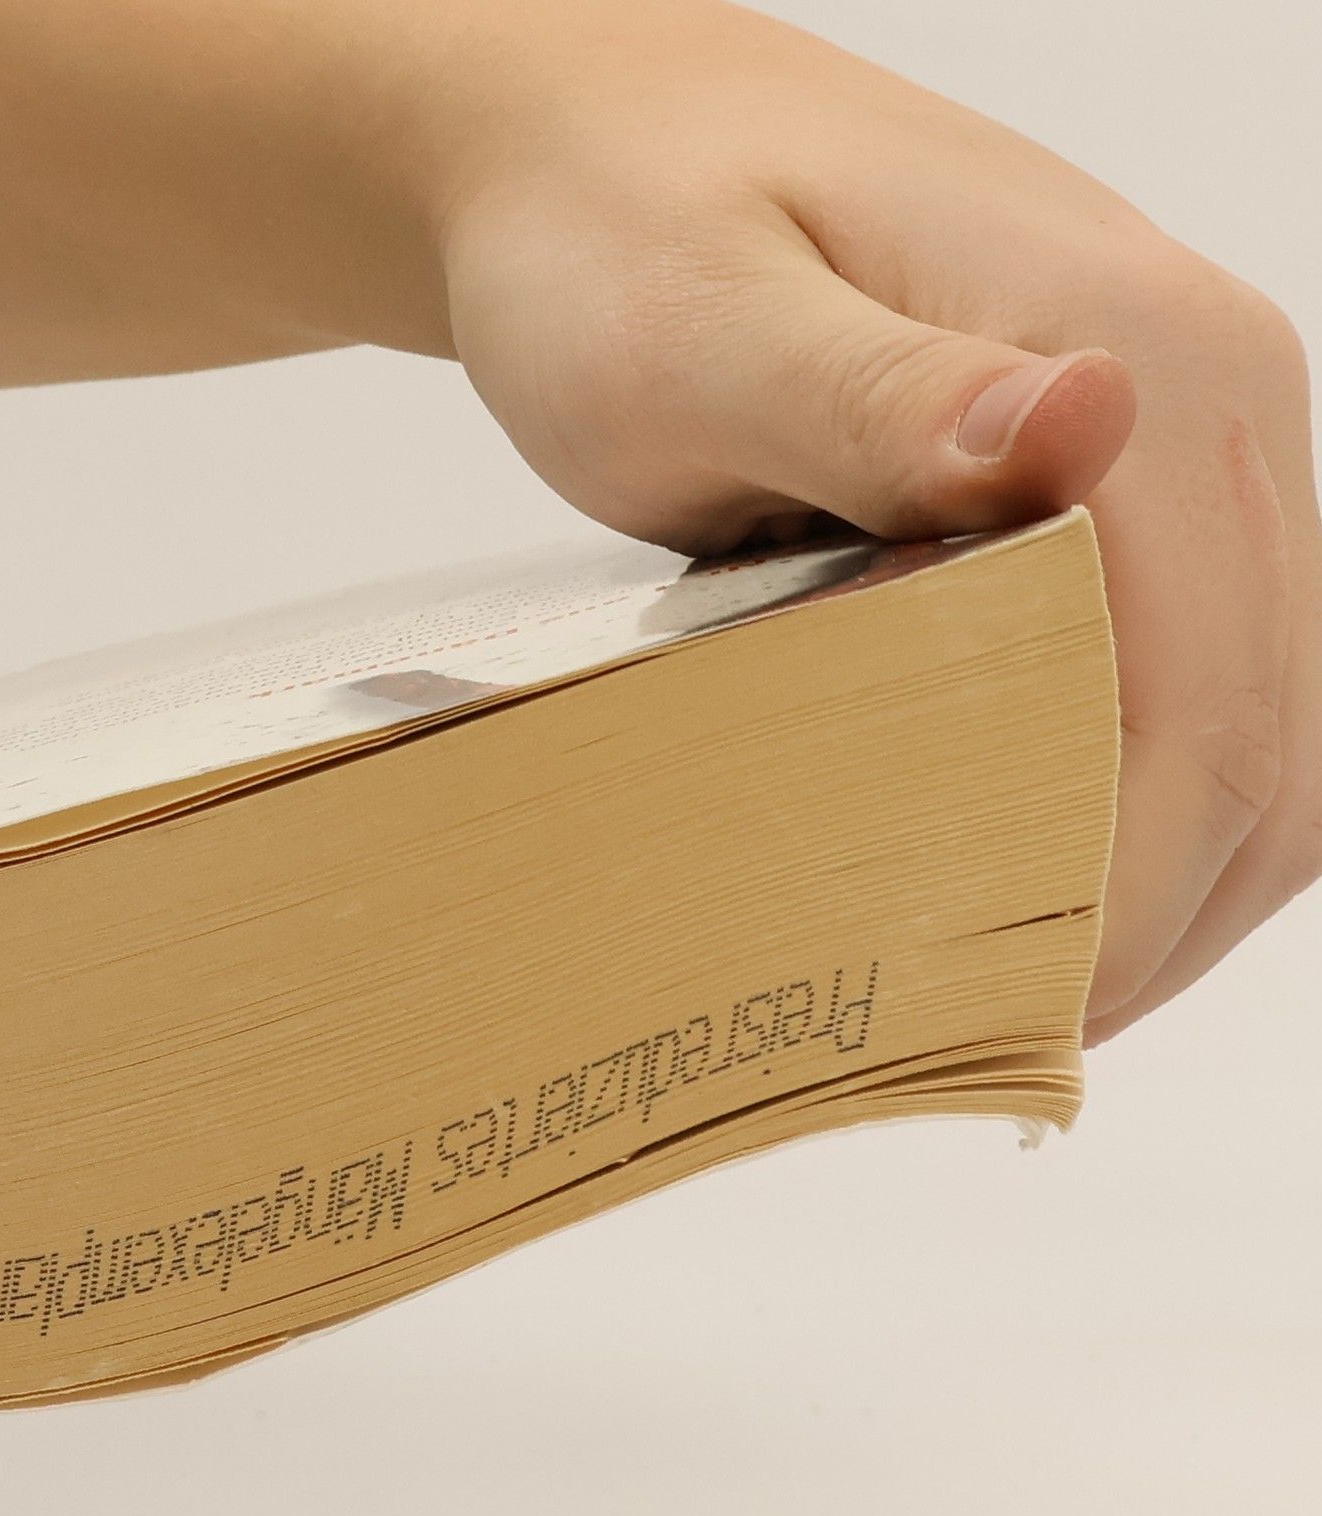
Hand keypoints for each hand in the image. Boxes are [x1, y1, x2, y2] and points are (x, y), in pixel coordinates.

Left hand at [433, 0, 1319, 1037]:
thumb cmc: (620, 233)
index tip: (1011, 1015)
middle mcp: (1203, 397)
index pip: (1214, 698)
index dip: (1132, 892)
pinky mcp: (1112, 481)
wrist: (591, 149)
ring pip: (1263, 715)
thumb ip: (877, 396)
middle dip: (1159, 911)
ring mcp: (1170, 440)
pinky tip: (1034, 858)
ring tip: (1022, 981)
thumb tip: (1076, 431)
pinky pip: (1190, 669)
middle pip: (1274, 732)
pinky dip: (1140, 792)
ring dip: (1169, 868)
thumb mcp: (703, 325)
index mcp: (1145, 360)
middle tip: (1005, 1037)